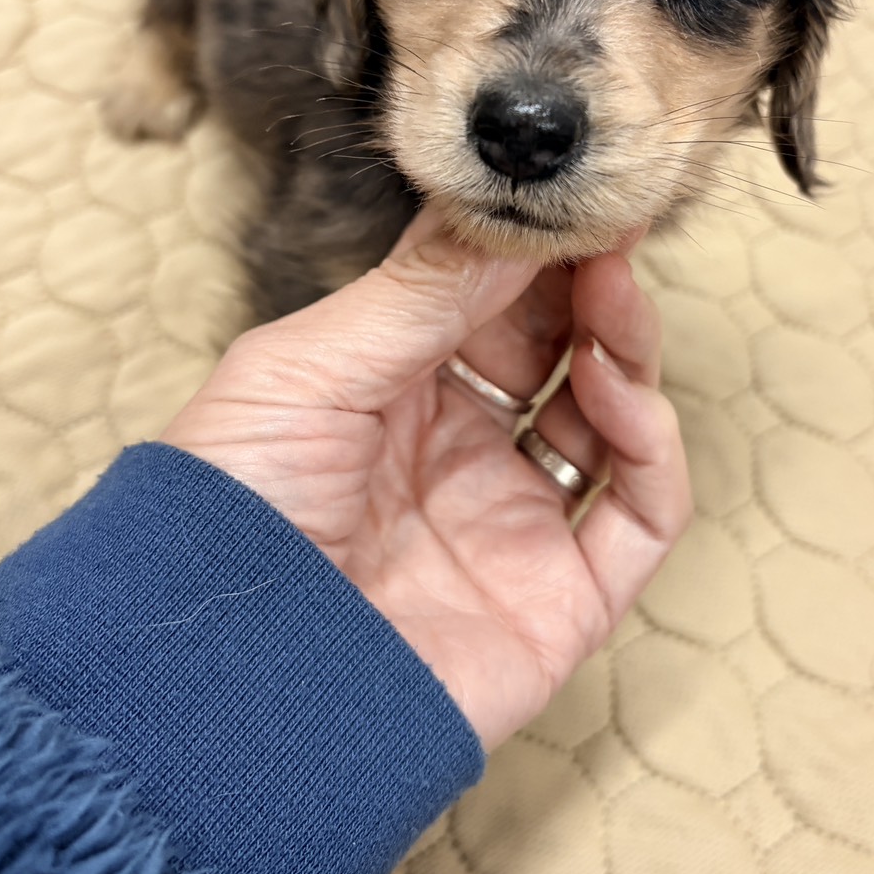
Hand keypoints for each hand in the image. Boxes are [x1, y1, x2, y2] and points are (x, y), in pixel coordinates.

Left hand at [162, 209, 690, 749]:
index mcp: (389, 397)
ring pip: (609, 424)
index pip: (485, 305)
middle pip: (555, 353)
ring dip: (625, 350)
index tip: (569, 194)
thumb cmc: (228, 510)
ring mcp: (512, 526)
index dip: (530, 249)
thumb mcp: (305, 368)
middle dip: (586, 285)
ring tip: (612, 295)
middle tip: (607, 228)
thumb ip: (418, 294)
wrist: (220, 679)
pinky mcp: (562, 601)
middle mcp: (457, 455)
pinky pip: (642, 516)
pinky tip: (616, 390)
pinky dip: (653, 447)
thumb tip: (507, 212)